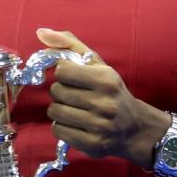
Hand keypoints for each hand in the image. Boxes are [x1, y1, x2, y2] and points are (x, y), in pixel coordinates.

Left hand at [36, 28, 168, 164]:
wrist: (135, 127)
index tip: (74, 79)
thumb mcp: (97, 64)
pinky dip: (62, 126)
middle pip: (56, 92)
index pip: (62, 70)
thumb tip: (41, 32)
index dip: (64, 74)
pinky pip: (58, 131)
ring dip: (59, 110)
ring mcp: (99, 126)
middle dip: (61, 92)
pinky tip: (75, 124)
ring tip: (74, 110)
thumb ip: (69, 44)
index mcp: (106, 79)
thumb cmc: (111, 91)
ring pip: (55, 112)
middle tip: (75, 96)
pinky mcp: (92, 144)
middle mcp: (104, 103)